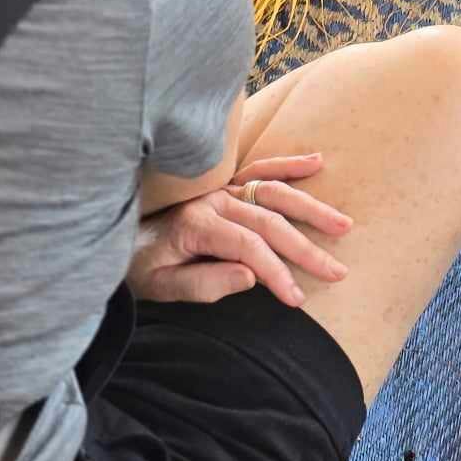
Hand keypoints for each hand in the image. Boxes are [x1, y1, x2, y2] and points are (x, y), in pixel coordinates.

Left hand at [130, 154, 353, 306]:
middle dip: (306, 248)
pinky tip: (317, 163)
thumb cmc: (138, 265)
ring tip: (343, 225)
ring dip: (311, 207)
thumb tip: (252, 278)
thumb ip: (203, 284)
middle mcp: (212, 198)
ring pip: (273, 192)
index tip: (297, 298)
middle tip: (337, 272)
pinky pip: (260, 168)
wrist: (117, 233)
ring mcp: (220, 187)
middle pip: (270, 221)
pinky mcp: (224, 183)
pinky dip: (288, 165)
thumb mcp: (159, 286)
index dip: (276, 272)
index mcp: (196, 224)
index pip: (248, 247)